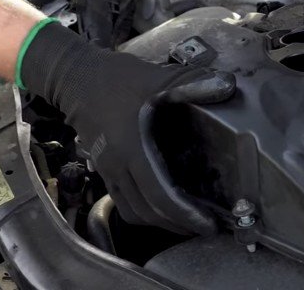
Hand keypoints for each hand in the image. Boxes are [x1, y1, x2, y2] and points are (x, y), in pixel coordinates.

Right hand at [19, 22, 234, 234]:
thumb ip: (192, 84)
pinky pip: (123, 202)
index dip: (185, 214)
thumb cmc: (115, 79)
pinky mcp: (104, 168)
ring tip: (186, 220)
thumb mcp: (157, 77)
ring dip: (160, 222)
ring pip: (133, 211)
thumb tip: (227, 86)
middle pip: (148, 212)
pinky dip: (144, 210)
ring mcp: (108, 170)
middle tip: (204, 226)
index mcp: (132, 149)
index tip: (207, 224)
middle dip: (177, 225)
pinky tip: (161, 204)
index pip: (160, 196)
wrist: (76, 78)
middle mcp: (118, 167)